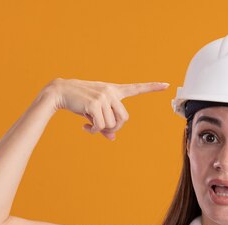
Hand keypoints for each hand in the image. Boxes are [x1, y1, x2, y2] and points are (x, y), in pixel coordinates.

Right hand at [45, 78, 168, 140]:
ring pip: (112, 124)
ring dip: (101, 129)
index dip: (152, 87)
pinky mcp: (95, 103)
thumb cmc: (79, 102)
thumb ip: (106, 124)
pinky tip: (85, 126)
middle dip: (114, 128)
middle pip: (124, 119)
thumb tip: (112, 137)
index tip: (167, 85)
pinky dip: (93, 130)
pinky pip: (100, 126)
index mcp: (114, 91)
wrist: (60, 92)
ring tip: (90, 124)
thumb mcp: (95, 113)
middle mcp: (111, 92)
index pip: (136, 88)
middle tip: (101, 129)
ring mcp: (104, 96)